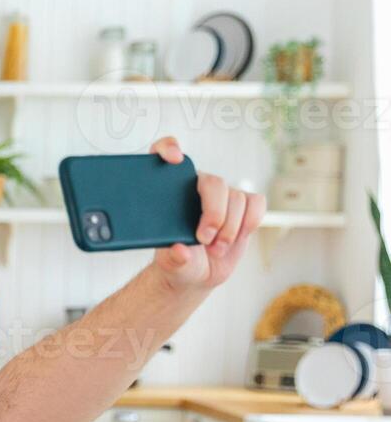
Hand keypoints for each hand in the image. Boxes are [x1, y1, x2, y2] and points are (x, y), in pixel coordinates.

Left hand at [147, 136, 265, 292]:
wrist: (196, 273)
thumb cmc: (178, 262)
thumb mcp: (170, 265)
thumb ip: (174, 259)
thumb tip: (181, 250)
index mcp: (169, 192)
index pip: (164, 154)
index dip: (169, 148)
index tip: (175, 159)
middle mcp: (196, 186)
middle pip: (214, 182)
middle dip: (214, 213)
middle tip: (203, 239)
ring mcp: (221, 195)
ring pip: (236, 197)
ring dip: (229, 229)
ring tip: (215, 249)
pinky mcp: (243, 205)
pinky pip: (256, 203)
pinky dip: (249, 223)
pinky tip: (236, 238)